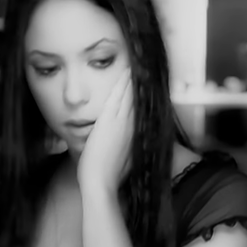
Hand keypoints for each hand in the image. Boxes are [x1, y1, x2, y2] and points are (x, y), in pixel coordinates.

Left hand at [77, 68, 133, 195]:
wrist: (101, 182)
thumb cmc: (109, 177)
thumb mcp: (126, 161)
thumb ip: (127, 149)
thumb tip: (128, 145)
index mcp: (135, 135)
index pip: (141, 110)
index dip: (143, 97)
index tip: (146, 85)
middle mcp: (132, 126)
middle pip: (139, 99)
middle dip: (141, 83)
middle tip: (145, 67)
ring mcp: (122, 122)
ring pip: (130, 95)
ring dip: (133, 79)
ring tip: (136, 64)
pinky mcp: (110, 121)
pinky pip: (118, 97)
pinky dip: (123, 84)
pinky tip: (126, 71)